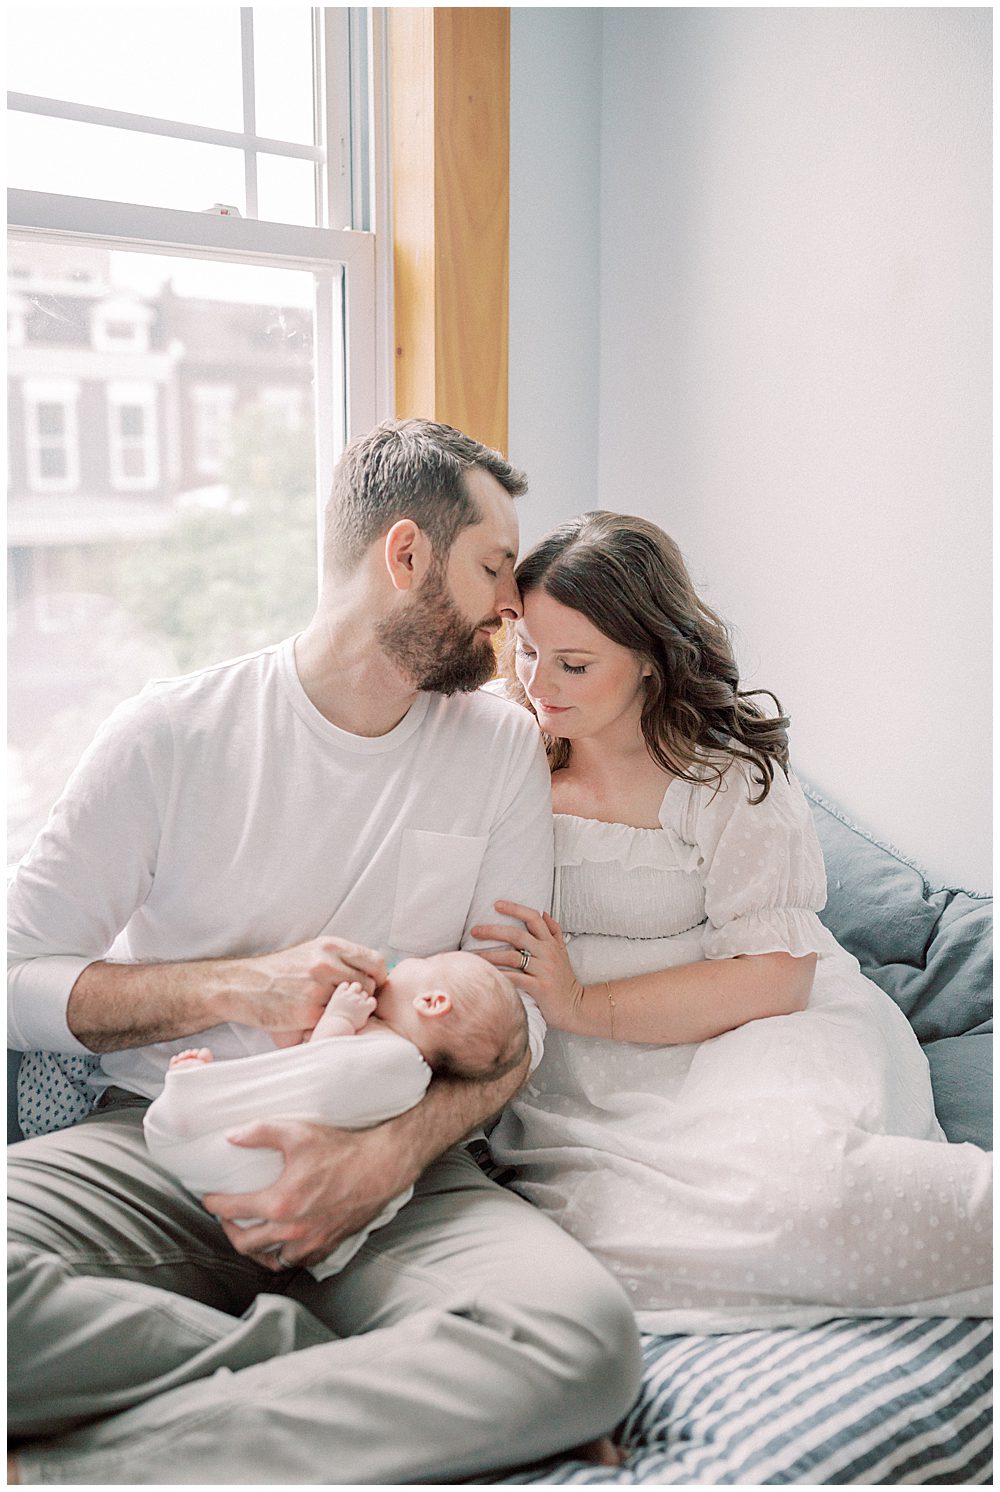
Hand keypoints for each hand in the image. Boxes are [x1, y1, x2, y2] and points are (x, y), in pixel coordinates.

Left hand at [202, 1118, 412, 1270]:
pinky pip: (296, 1262)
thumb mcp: (297, 1133)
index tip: (209, 1199)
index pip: (232, 1211)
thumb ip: (259, 1133)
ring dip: (254, 1249)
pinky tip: (280, 1244)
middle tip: (226, 1217)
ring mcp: (309, 1242)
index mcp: (280, 1203)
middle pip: (244, 1243)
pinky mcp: (326, 1246)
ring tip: (250, 1233)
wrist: (380, 1167)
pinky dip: (282, 1256)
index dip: (214, 1205)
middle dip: (229, 1230)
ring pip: (270, 1259)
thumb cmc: (341, 1150)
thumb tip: (231, 1137)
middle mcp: (291, 1230)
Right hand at [224, 938, 386, 1041]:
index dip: (378, 977)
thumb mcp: (312, 951)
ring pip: (353, 1005)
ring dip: (346, 1010)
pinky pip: (334, 1020)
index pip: (375, 961)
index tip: (372, 985)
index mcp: (330, 946)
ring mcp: (317, 989)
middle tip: (348, 1002)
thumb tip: (374, 971)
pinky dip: (329, 1022)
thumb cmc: (281, 970)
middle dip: (362, 996)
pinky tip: (315, 1019)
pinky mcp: (308, 1013)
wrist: (243, 985)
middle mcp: (326, 964)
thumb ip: (341, 958)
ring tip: (330, 1010)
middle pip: (369, 986)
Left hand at [470, 901, 582, 1028]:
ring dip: (490, 956)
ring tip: (474, 956)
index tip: (497, 904)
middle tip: (475, 930)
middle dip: (494, 931)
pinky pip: (516, 979)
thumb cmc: (564, 980)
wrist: (576, 1006)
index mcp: (550, 943)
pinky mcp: (540, 987)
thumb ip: (554, 931)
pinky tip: (487, 974)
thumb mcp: (563, 952)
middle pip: (517, 935)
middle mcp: (547, 953)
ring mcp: (544, 970)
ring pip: (512, 957)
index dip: (515, 908)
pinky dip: (500, 976)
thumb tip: (544, 913)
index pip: (533, 918)